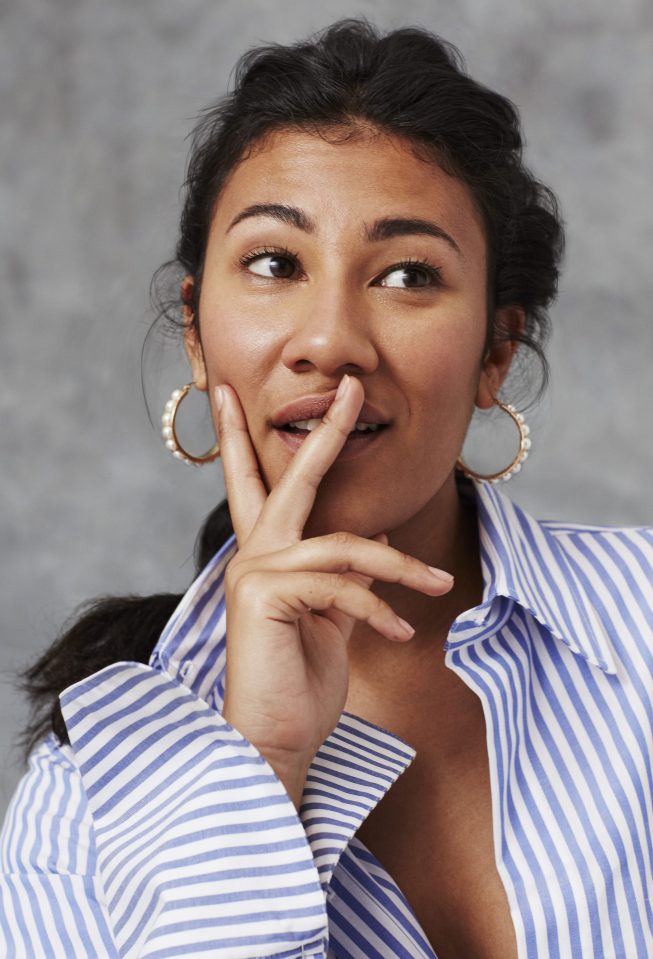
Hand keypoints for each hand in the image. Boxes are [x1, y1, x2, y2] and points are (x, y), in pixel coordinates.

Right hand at [215, 374, 452, 807]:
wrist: (277, 740)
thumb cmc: (301, 682)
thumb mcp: (333, 618)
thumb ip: (346, 575)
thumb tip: (378, 540)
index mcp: (265, 556)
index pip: (257, 486)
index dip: (245, 439)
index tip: (235, 394)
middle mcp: (251, 555)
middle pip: (293, 479)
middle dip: (326, 432)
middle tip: (352, 388)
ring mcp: (252, 572)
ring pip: (342, 546)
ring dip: (399, 568)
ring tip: (438, 586)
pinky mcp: (262, 595)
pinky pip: (340, 587)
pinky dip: (378, 609)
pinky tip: (399, 633)